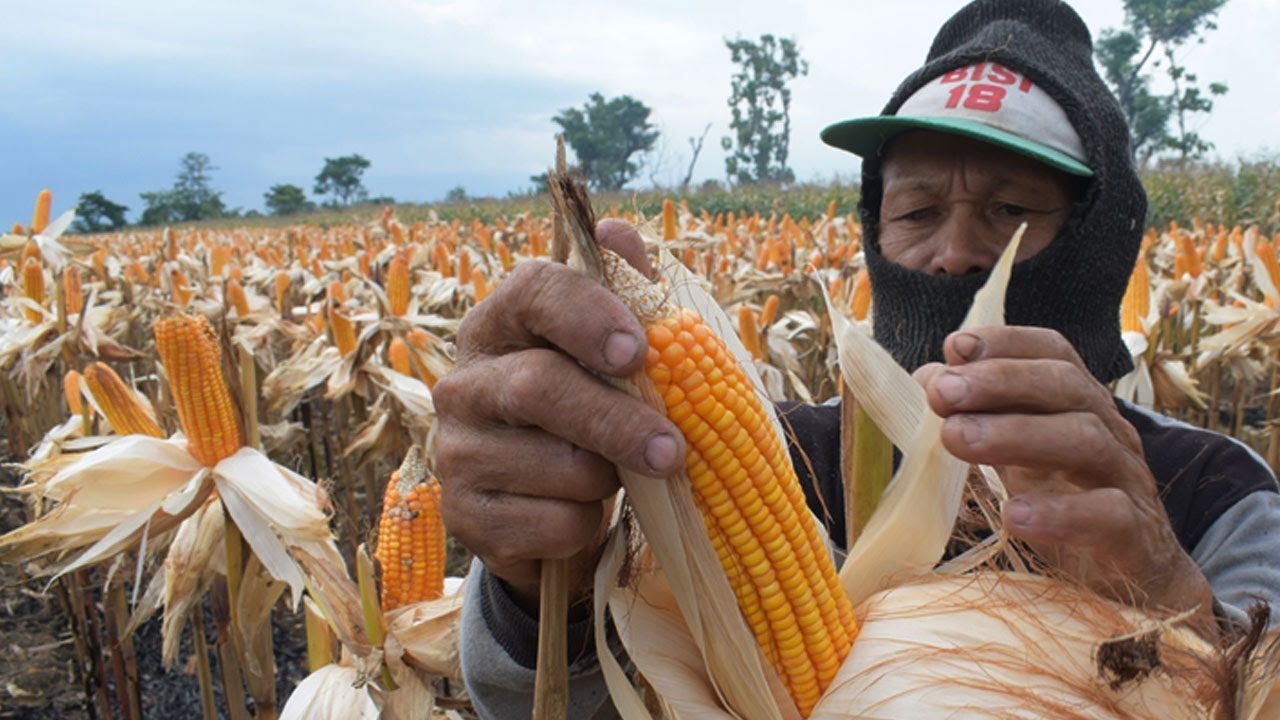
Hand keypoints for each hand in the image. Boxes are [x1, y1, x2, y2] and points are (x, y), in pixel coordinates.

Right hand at [433, 220, 682, 610]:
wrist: (551, 504)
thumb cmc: (592, 411)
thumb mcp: (615, 354)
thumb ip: (624, 293)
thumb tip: (617, 236)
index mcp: (502, 323)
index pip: (533, 291)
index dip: (587, 315)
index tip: (636, 352)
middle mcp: (464, 381)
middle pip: (538, 386)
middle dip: (615, 421)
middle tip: (671, 449)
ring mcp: (455, 451)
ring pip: (553, 465)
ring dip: (607, 479)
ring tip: (616, 477)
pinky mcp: (465, 515)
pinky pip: (548, 523)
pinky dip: (585, 524)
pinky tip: (580, 511)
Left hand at [916, 326, 1215, 626]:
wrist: (1139, 581)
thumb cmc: (1068, 504)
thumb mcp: (1017, 455)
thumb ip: (979, 416)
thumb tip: (928, 376)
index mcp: (1078, 406)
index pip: (1053, 354)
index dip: (1007, 343)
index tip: (955, 347)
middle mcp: (1108, 431)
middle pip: (1066, 385)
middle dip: (1000, 381)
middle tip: (942, 393)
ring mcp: (1126, 480)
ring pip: (1086, 439)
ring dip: (1016, 433)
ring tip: (956, 439)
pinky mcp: (1136, 536)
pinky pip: (1110, 514)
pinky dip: (1061, 512)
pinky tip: (1013, 516)